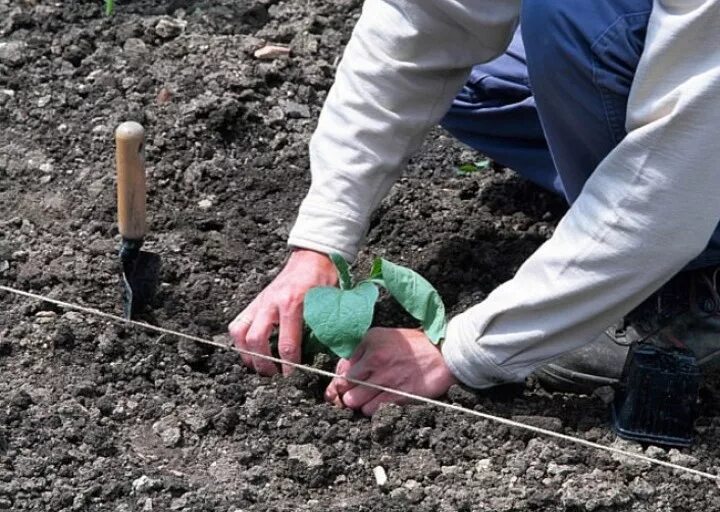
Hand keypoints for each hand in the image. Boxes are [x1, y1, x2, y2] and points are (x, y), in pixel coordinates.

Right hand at [229, 249, 336, 375]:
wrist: (312, 257)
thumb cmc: (324, 280)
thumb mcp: (329, 303)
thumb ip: (324, 327)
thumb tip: (324, 353)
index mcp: (293, 303)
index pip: (287, 343)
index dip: (289, 365)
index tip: (292, 375)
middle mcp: (271, 302)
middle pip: (256, 340)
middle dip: (264, 363)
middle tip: (274, 375)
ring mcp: (260, 302)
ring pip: (240, 333)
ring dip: (247, 354)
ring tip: (259, 366)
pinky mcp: (254, 302)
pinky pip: (238, 324)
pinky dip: (240, 341)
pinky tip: (251, 351)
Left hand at [325, 327, 457, 414]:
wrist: (444, 355)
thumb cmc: (414, 346)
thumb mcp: (384, 337)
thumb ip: (361, 351)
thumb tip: (343, 370)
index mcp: (370, 343)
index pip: (341, 368)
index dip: (339, 381)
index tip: (342, 386)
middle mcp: (376, 360)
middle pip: (344, 387)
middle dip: (347, 393)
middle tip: (355, 394)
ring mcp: (387, 379)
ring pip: (355, 402)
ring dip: (360, 403)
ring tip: (369, 398)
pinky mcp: (399, 395)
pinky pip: (373, 410)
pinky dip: (373, 409)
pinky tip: (381, 402)